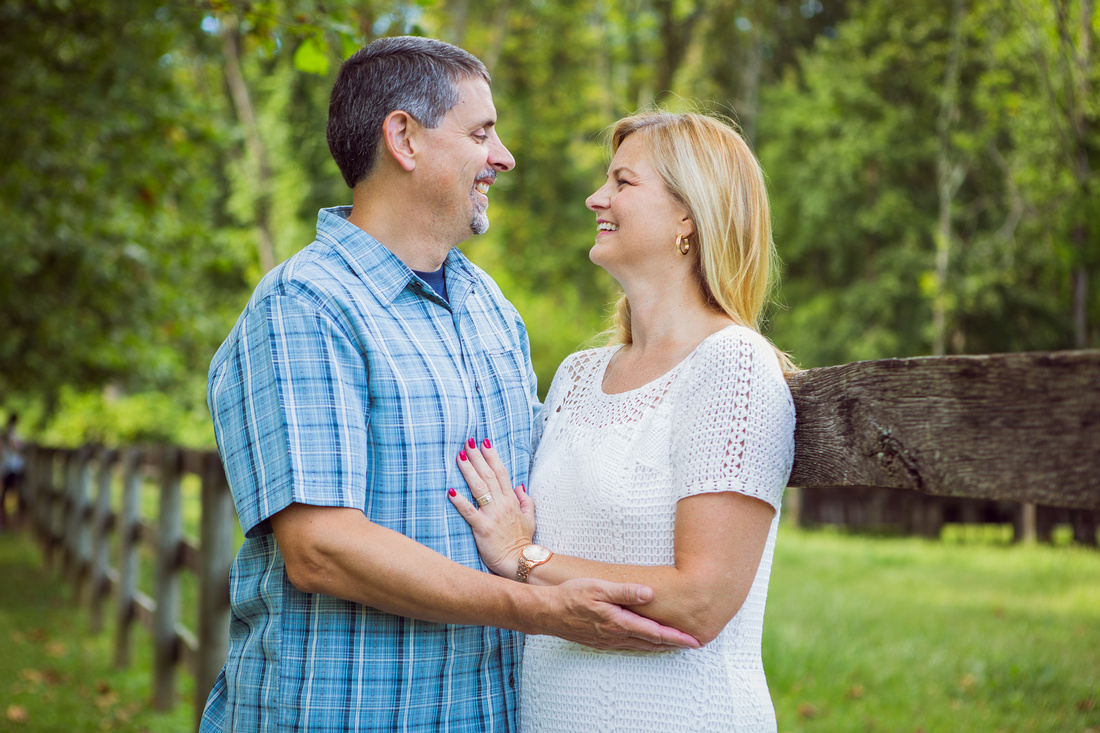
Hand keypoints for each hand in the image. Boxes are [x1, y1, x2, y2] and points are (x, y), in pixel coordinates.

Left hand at [448, 439, 536, 577]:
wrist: (520, 561)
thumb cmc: (522, 541)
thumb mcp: (530, 518)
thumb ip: (525, 500)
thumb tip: (519, 485)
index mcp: (512, 500)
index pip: (501, 473)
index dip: (492, 456)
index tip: (484, 443)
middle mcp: (502, 504)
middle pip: (488, 475)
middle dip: (477, 457)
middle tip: (468, 442)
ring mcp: (492, 515)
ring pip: (479, 488)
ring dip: (468, 471)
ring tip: (459, 457)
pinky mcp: (482, 528)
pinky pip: (469, 512)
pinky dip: (460, 501)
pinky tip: (450, 491)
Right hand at [536, 578, 700, 650]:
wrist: (546, 613)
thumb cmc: (571, 596)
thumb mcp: (599, 587)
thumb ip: (625, 591)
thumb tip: (650, 594)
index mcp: (619, 622)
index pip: (655, 632)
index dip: (676, 637)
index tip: (694, 640)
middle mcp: (616, 635)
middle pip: (651, 643)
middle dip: (674, 644)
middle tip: (693, 644)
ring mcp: (608, 641)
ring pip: (640, 646)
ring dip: (660, 646)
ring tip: (675, 645)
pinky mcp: (600, 641)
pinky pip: (628, 646)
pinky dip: (643, 646)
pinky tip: (645, 643)